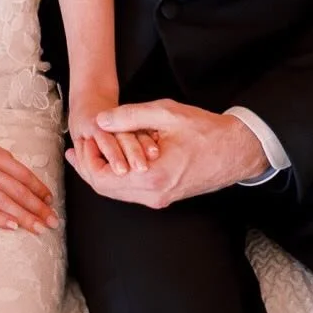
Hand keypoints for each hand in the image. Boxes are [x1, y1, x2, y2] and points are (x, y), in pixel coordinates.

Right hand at [0, 119, 60, 234]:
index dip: (37, 187)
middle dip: (37, 206)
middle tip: (53, 219)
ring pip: (4, 203)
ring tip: (40, 227)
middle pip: (17, 190)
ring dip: (25, 216)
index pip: (21, 173)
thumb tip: (11, 169)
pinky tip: (13, 226)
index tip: (49, 198)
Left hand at [65, 99, 267, 207]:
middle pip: (105, 190)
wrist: (235, 151)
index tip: (81, 140)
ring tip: (89, 150)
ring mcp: (159, 199)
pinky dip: (116, 175)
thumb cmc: (204, 131)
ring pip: (117, 193)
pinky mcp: (164, 196)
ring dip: (101, 172)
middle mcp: (153, 195)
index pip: (102, 180)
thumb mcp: (165, 113)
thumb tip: (100, 121)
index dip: (86, 161)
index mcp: (151, 177)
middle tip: (78, 147)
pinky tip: (112, 157)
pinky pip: (130, 191)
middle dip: (88, 168)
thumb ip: (130, 116)